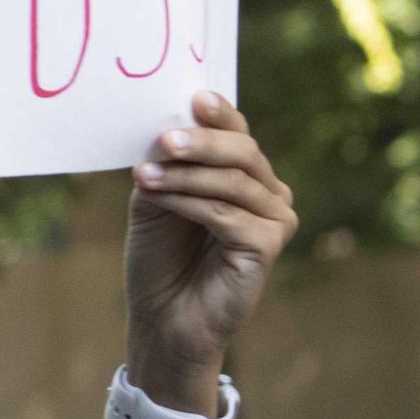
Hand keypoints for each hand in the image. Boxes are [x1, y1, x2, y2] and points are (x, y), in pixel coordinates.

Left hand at [123, 93, 296, 408]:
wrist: (163, 320)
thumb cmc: (160, 260)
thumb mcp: (157, 202)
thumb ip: (168, 167)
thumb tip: (166, 130)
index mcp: (248, 177)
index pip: (240, 135)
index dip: (222, 114)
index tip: (195, 98)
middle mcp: (271, 193)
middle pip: (244, 152)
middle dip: (203, 142)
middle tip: (165, 139)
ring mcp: (276, 219)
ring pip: (233, 182)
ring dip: (185, 175)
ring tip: (144, 176)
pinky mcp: (269, 245)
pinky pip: (226, 214)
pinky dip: (188, 203)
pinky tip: (157, 199)